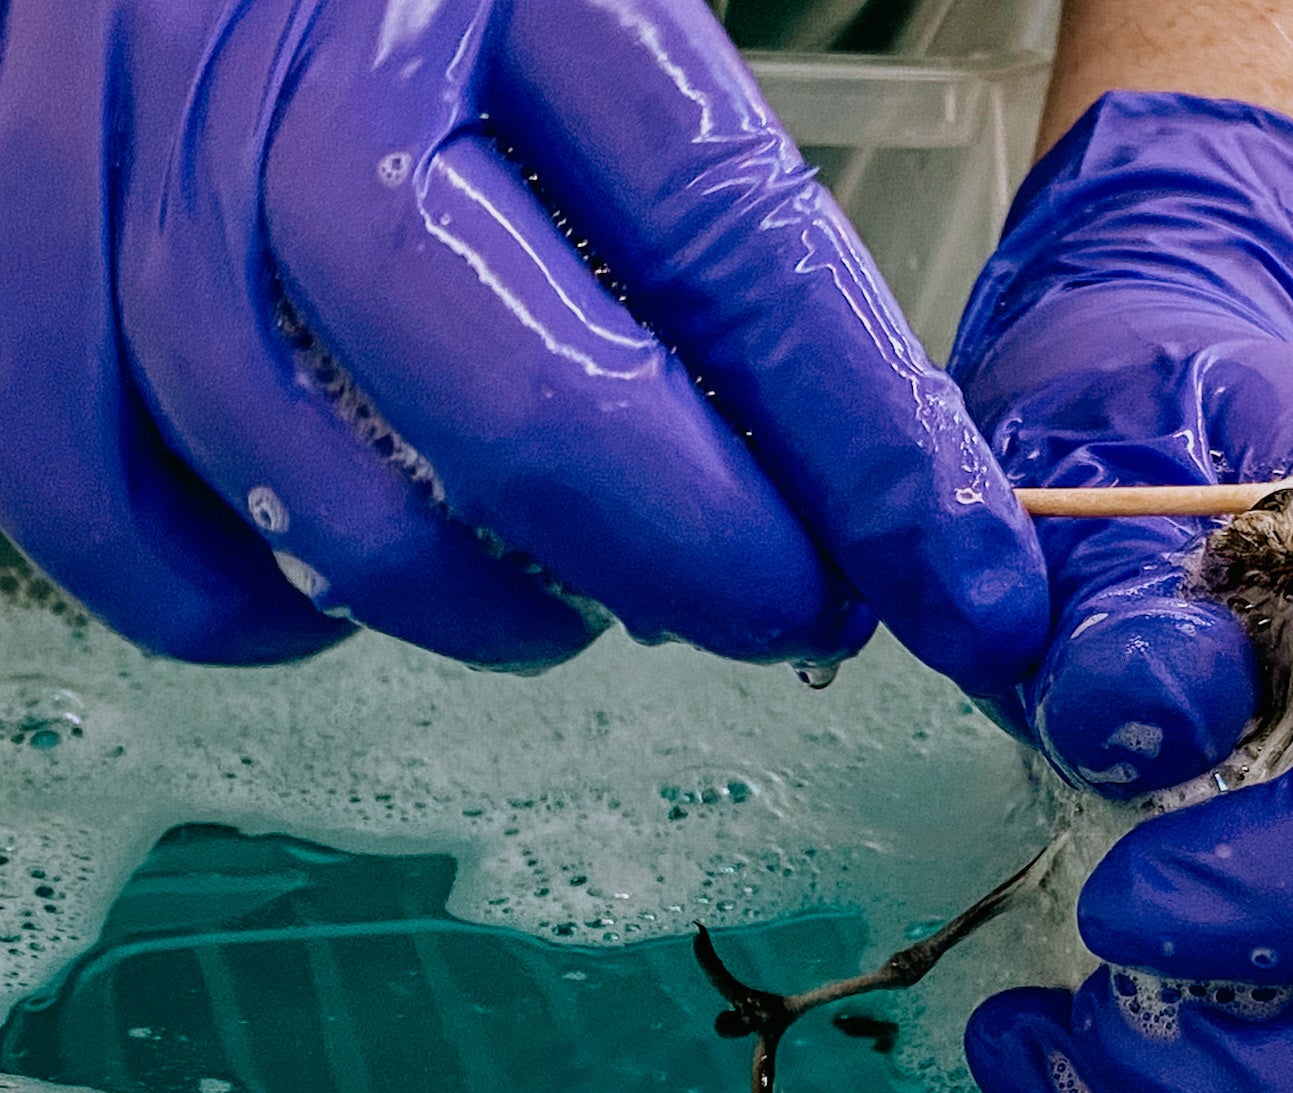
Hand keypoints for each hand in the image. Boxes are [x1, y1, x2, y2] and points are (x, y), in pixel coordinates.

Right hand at [0, 0, 1046, 689]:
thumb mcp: (587, 20)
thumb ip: (707, 221)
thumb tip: (859, 484)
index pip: (731, 241)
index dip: (872, 451)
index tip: (974, 589)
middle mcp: (294, 55)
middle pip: (518, 393)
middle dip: (687, 555)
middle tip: (782, 618)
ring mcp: (119, 155)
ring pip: (311, 484)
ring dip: (478, 606)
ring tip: (572, 611)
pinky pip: (101, 517)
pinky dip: (239, 611)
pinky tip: (340, 602)